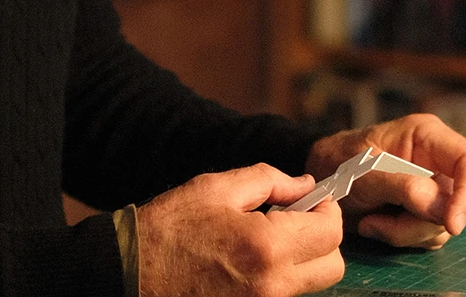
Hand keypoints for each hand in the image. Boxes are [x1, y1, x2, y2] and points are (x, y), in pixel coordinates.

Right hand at [136, 163, 343, 295]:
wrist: (134, 274)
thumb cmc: (171, 228)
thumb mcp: (216, 188)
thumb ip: (269, 180)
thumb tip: (306, 184)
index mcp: (267, 247)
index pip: (330, 233)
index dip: (327, 209)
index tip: (313, 198)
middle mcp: (273, 286)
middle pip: (332, 267)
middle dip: (322, 237)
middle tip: (296, 217)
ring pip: (311, 284)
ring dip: (302, 258)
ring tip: (267, 236)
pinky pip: (284, 296)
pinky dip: (281, 276)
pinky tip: (252, 258)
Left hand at [305, 113, 465, 248]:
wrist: (319, 179)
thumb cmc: (338, 162)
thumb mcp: (364, 171)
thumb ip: (402, 186)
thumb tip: (443, 208)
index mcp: (426, 135)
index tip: (451, 223)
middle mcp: (437, 160)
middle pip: (463, 200)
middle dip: (425, 220)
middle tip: (385, 221)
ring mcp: (434, 188)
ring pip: (445, 224)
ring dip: (406, 231)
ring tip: (371, 219)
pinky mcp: (426, 211)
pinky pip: (429, 236)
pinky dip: (401, 236)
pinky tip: (375, 223)